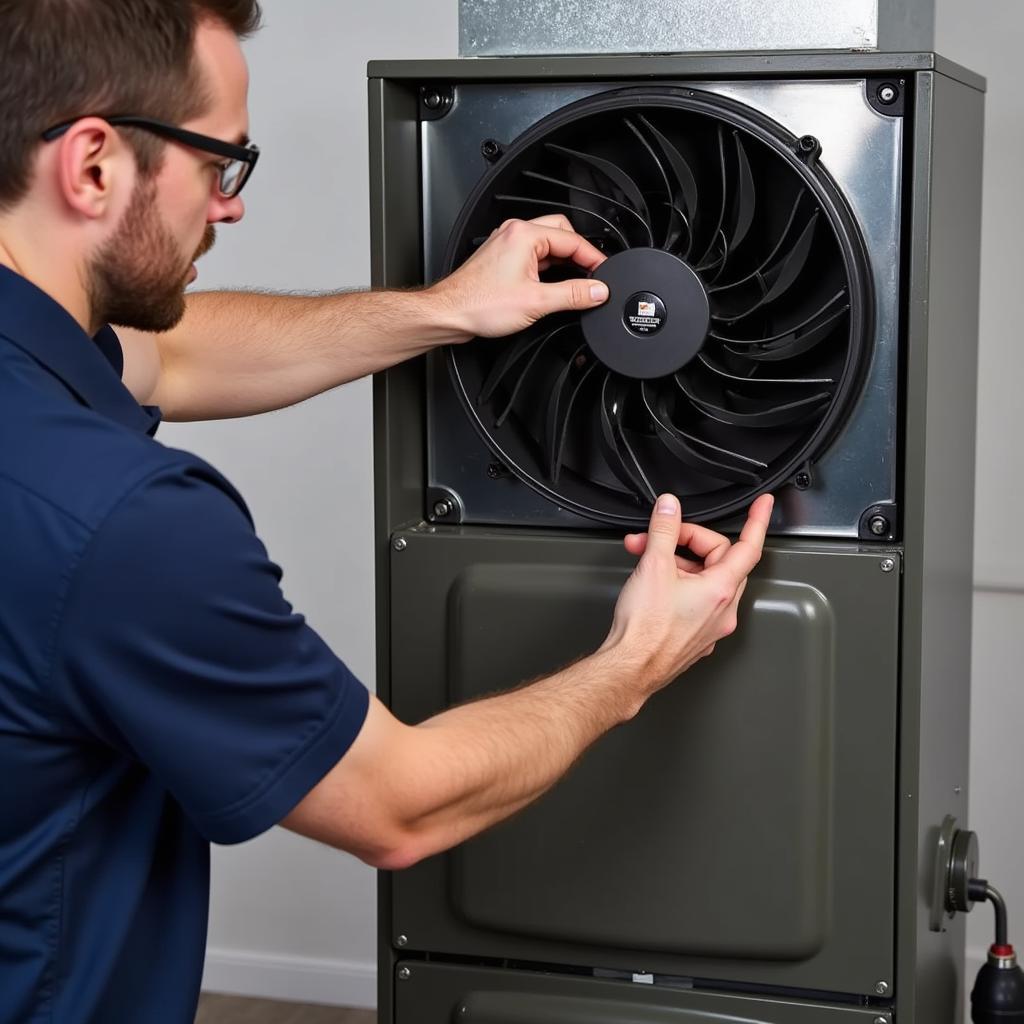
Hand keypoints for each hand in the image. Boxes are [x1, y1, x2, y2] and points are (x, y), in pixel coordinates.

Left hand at [428, 214, 608, 340]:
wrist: (449, 314)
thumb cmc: (479, 304)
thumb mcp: (537, 302)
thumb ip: (573, 295)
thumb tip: (597, 291)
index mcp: (524, 234)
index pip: (572, 239)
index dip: (593, 258)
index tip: (605, 274)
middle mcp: (514, 233)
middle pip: (561, 234)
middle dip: (579, 254)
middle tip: (593, 275)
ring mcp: (506, 245)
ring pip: (547, 245)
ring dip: (562, 262)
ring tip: (574, 283)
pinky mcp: (501, 259)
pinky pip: (533, 256)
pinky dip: (547, 268)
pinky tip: (552, 286)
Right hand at [603, 492, 773, 700]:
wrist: (629, 668)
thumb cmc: (644, 629)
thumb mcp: (653, 566)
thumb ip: (664, 530)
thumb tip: (669, 508)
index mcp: (720, 590)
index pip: (749, 546)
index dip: (757, 521)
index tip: (764, 506)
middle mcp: (722, 610)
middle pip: (719, 561)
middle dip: (689, 542)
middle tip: (661, 535)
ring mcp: (709, 626)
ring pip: (704, 581)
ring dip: (677, 564)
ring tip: (646, 561)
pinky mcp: (694, 637)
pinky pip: (695, 602)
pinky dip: (677, 586)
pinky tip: (652, 586)